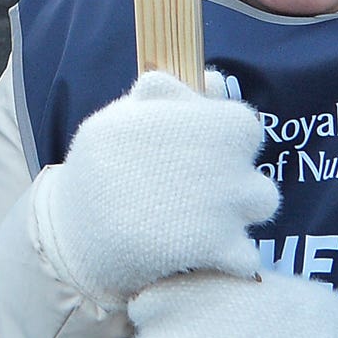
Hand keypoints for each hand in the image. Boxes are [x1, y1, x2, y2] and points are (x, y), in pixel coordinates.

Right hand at [30, 71, 277, 303]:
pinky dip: (231, 256)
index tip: (201, 150)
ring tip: (202, 220)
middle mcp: (225, 161)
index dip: (224, 138)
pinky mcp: (219, 248)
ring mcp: (226, 207)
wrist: (75, 231)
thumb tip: (213, 81)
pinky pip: (248, 255)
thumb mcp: (123, 119)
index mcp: (207, 124)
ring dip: (240, 213)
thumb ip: (170, 99)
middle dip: (234, 182)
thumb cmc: (98, 167)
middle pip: (254, 169)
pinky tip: (202, 253)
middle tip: (195, 192)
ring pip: (262, 205)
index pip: (243, 125)